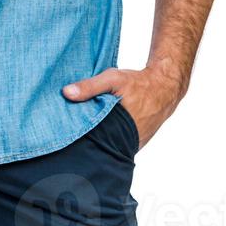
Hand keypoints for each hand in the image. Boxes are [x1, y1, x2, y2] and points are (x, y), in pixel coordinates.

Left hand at [61, 63, 184, 149]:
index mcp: (117, 127)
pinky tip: (100, 132)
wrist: (164, 89)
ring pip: (109, 146)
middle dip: (85, 142)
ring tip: (80, 137)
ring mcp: (132, 145)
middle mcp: (126, 141)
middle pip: (99, 145)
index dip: (77, 139)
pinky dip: (109, 139)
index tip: (62, 136)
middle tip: (67, 138)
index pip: (92, 140)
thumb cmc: (137, 83)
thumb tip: (66, 93)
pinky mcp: (136, 144)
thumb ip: (90, 86)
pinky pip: (118, 144)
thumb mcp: (113, 79)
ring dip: (98, 141)